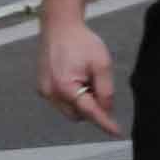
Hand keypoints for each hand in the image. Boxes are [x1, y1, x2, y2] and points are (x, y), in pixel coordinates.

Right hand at [35, 11, 119, 136]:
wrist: (59, 26)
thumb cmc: (81, 42)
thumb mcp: (101, 64)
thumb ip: (105, 90)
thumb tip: (106, 109)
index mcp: (65, 88)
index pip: (89, 112)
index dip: (105, 123)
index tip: (117, 133)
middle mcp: (50, 93)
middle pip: (78, 115)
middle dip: (92, 108)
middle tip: (100, 88)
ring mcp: (44, 90)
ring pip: (69, 109)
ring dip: (82, 102)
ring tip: (87, 78)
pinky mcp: (42, 86)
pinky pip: (61, 101)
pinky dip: (73, 96)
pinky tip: (78, 78)